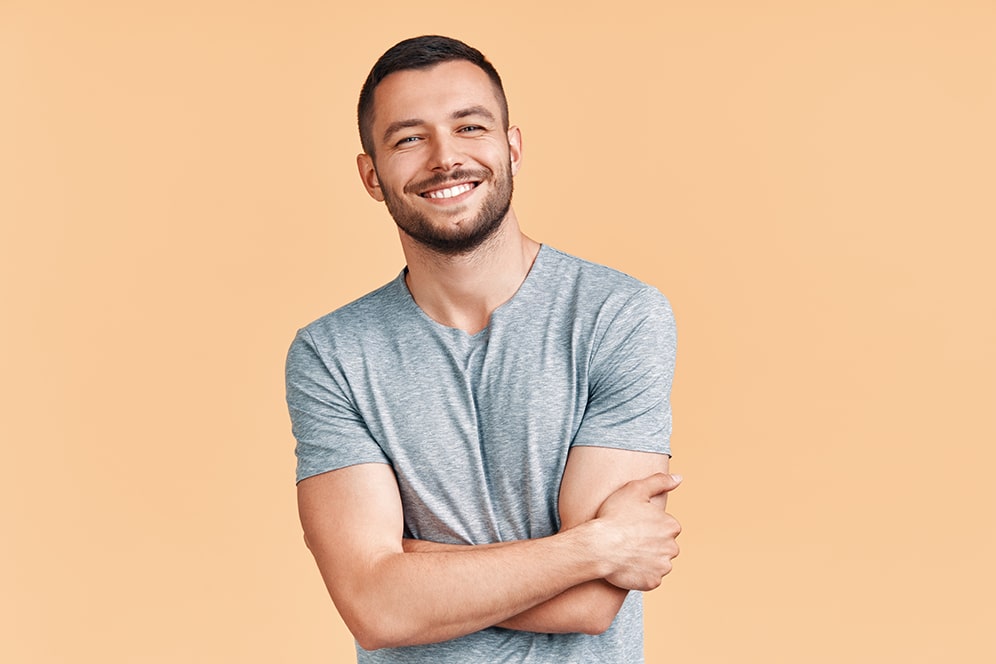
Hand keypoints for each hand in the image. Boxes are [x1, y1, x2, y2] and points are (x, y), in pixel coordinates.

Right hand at [593, 473, 681, 590]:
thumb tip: (678, 478)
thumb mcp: (635, 489)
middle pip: (664, 545)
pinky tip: (627, 565)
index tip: (634, 524)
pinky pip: (650, 578)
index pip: (666, 526)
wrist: (598, 546)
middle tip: (630, 539)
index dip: (649, 525)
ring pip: (658, 562)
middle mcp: (672, 547)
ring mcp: (662, 567)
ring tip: (627, 552)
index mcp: (671, 526)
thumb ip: (659, 482)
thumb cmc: (614, 516)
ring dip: (647, 559)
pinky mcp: (652, 582)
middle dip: (651, 543)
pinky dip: (641, 574)